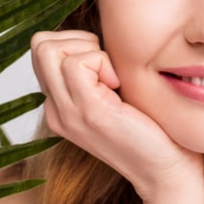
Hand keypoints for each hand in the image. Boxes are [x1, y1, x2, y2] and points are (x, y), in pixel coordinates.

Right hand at [31, 30, 203, 203]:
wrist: (164, 167)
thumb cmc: (149, 122)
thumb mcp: (113, 92)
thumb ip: (96, 70)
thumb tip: (98, 36)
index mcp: (60, 103)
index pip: (43, 50)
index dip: (77, 42)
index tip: (106, 62)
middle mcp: (56, 108)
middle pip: (39, 44)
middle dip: (77, 39)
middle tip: (107, 62)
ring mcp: (67, 111)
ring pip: (48, 49)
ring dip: (89, 49)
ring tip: (112, 75)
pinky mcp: (87, 111)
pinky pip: (76, 63)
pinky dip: (101, 61)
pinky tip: (118, 84)